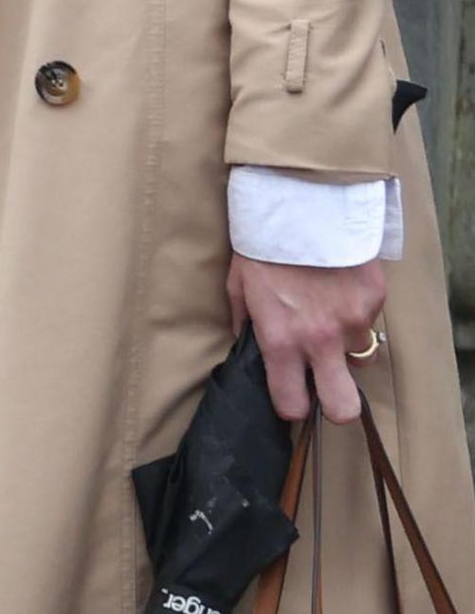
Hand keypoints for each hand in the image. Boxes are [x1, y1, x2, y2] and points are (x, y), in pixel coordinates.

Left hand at [231, 254, 389, 423]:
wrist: (302, 206)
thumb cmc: (261, 246)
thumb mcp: (238, 286)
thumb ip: (245, 324)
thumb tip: (248, 349)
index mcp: (281, 340)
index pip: (291, 403)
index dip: (291, 405)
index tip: (291, 397)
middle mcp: (320, 339)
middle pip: (343, 407)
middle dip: (337, 405)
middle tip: (327, 386)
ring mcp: (353, 321)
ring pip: (357, 356)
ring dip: (344, 345)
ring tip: (326, 314)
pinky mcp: (374, 301)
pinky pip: (368, 321)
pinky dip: (355, 312)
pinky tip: (337, 287)